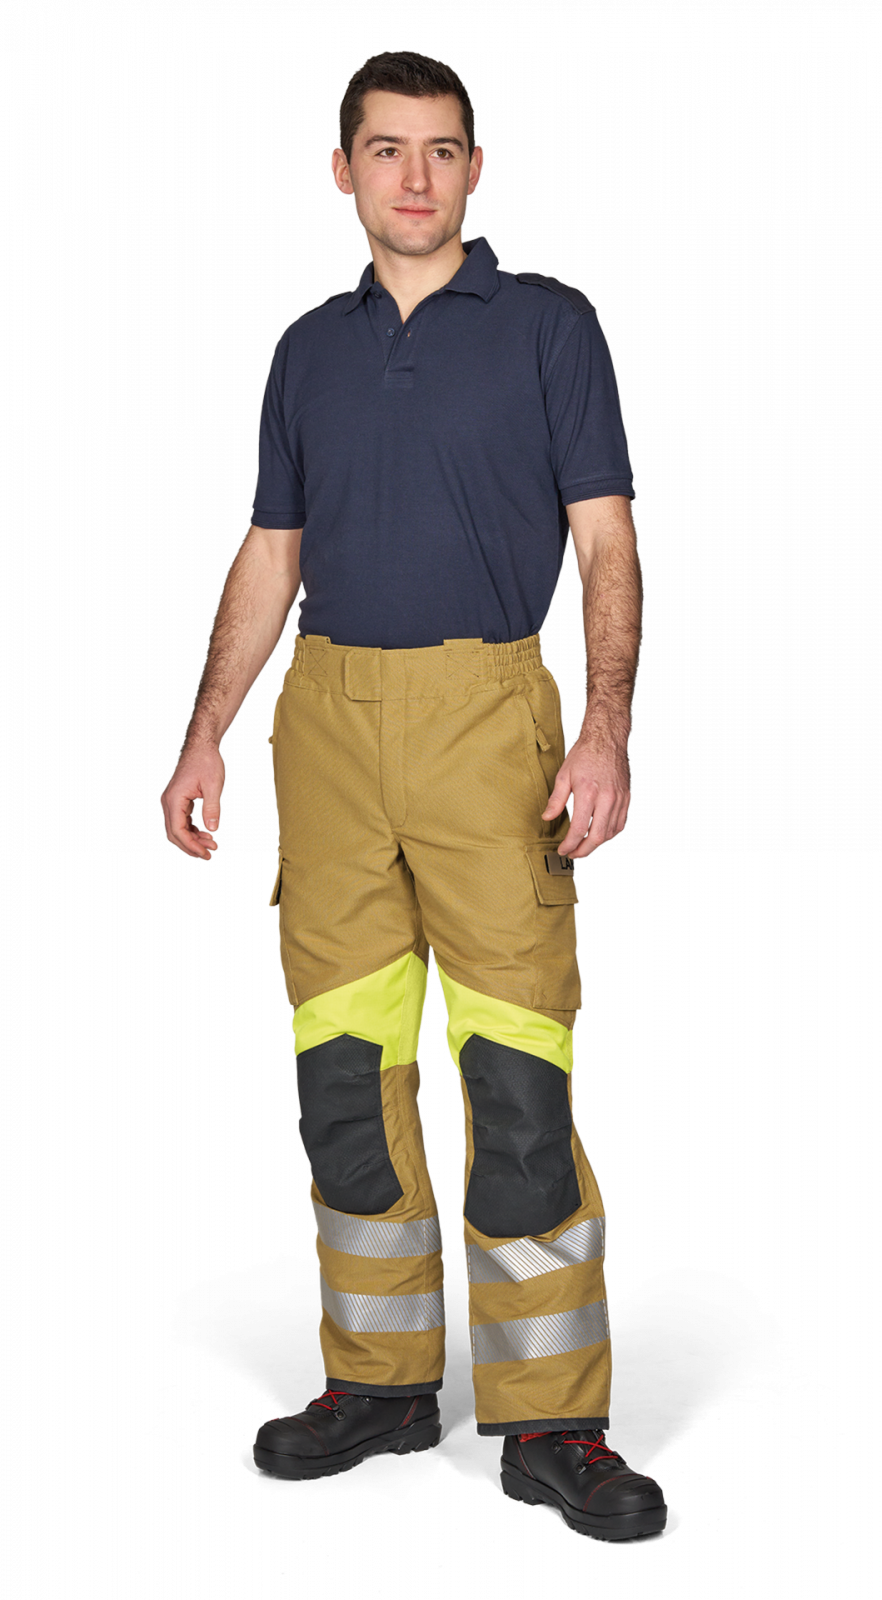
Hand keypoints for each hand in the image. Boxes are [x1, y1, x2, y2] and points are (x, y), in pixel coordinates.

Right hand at [159, 741, 225, 860]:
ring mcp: (171, 802)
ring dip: (193, 840)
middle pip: (174, 833)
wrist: (200, 746)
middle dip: (192, 846)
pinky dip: (192, 831)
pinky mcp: (177, 801)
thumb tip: (213, 829)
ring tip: (212, 844)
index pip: (177, 830)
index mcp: (174, 799)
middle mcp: (168, 802)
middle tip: (210, 854)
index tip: (206, 853)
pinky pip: (181, 822)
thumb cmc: (206, 761)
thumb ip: (212, 808)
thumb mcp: (213, 785)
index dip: (191, 845)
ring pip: (177, 829)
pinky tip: (206, 834)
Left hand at [542, 736, 630, 859]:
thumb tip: (547, 817)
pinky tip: (599, 835)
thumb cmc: (585, 754)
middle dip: (583, 851)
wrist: (607, 739)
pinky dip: (610, 834)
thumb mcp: (564, 774)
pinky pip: (620, 824)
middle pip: (597, 837)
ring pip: (610, 833)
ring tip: (583, 846)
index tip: (563, 849)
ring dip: (596, 845)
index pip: (579, 829)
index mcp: (588, 793)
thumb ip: (556, 800)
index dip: (570, 845)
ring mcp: (619, 799)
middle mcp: (606, 798)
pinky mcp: (626, 798)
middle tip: (572, 854)